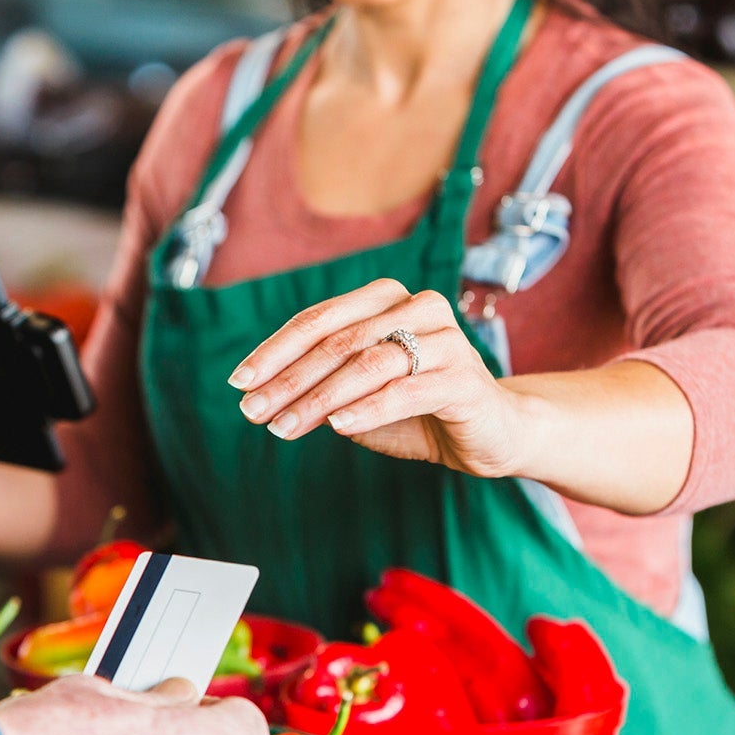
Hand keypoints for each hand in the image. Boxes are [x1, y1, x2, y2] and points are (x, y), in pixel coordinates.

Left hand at [230, 278, 523, 477]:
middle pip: (338, 340)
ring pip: (367, 363)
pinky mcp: (464, 377)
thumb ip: (321, 386)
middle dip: (288, 378)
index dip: (275, 351)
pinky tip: (336, 426)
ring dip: (318, 398)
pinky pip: (404, 390)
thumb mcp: (360, 398)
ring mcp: (445, 339)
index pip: (319, 320)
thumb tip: (262, 394)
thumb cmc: (419, 412)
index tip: (239, 383)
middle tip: (253, 410)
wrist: (494, 434)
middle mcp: (417, 308)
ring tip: (284, 427)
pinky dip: (366, 409)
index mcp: (387, 300)